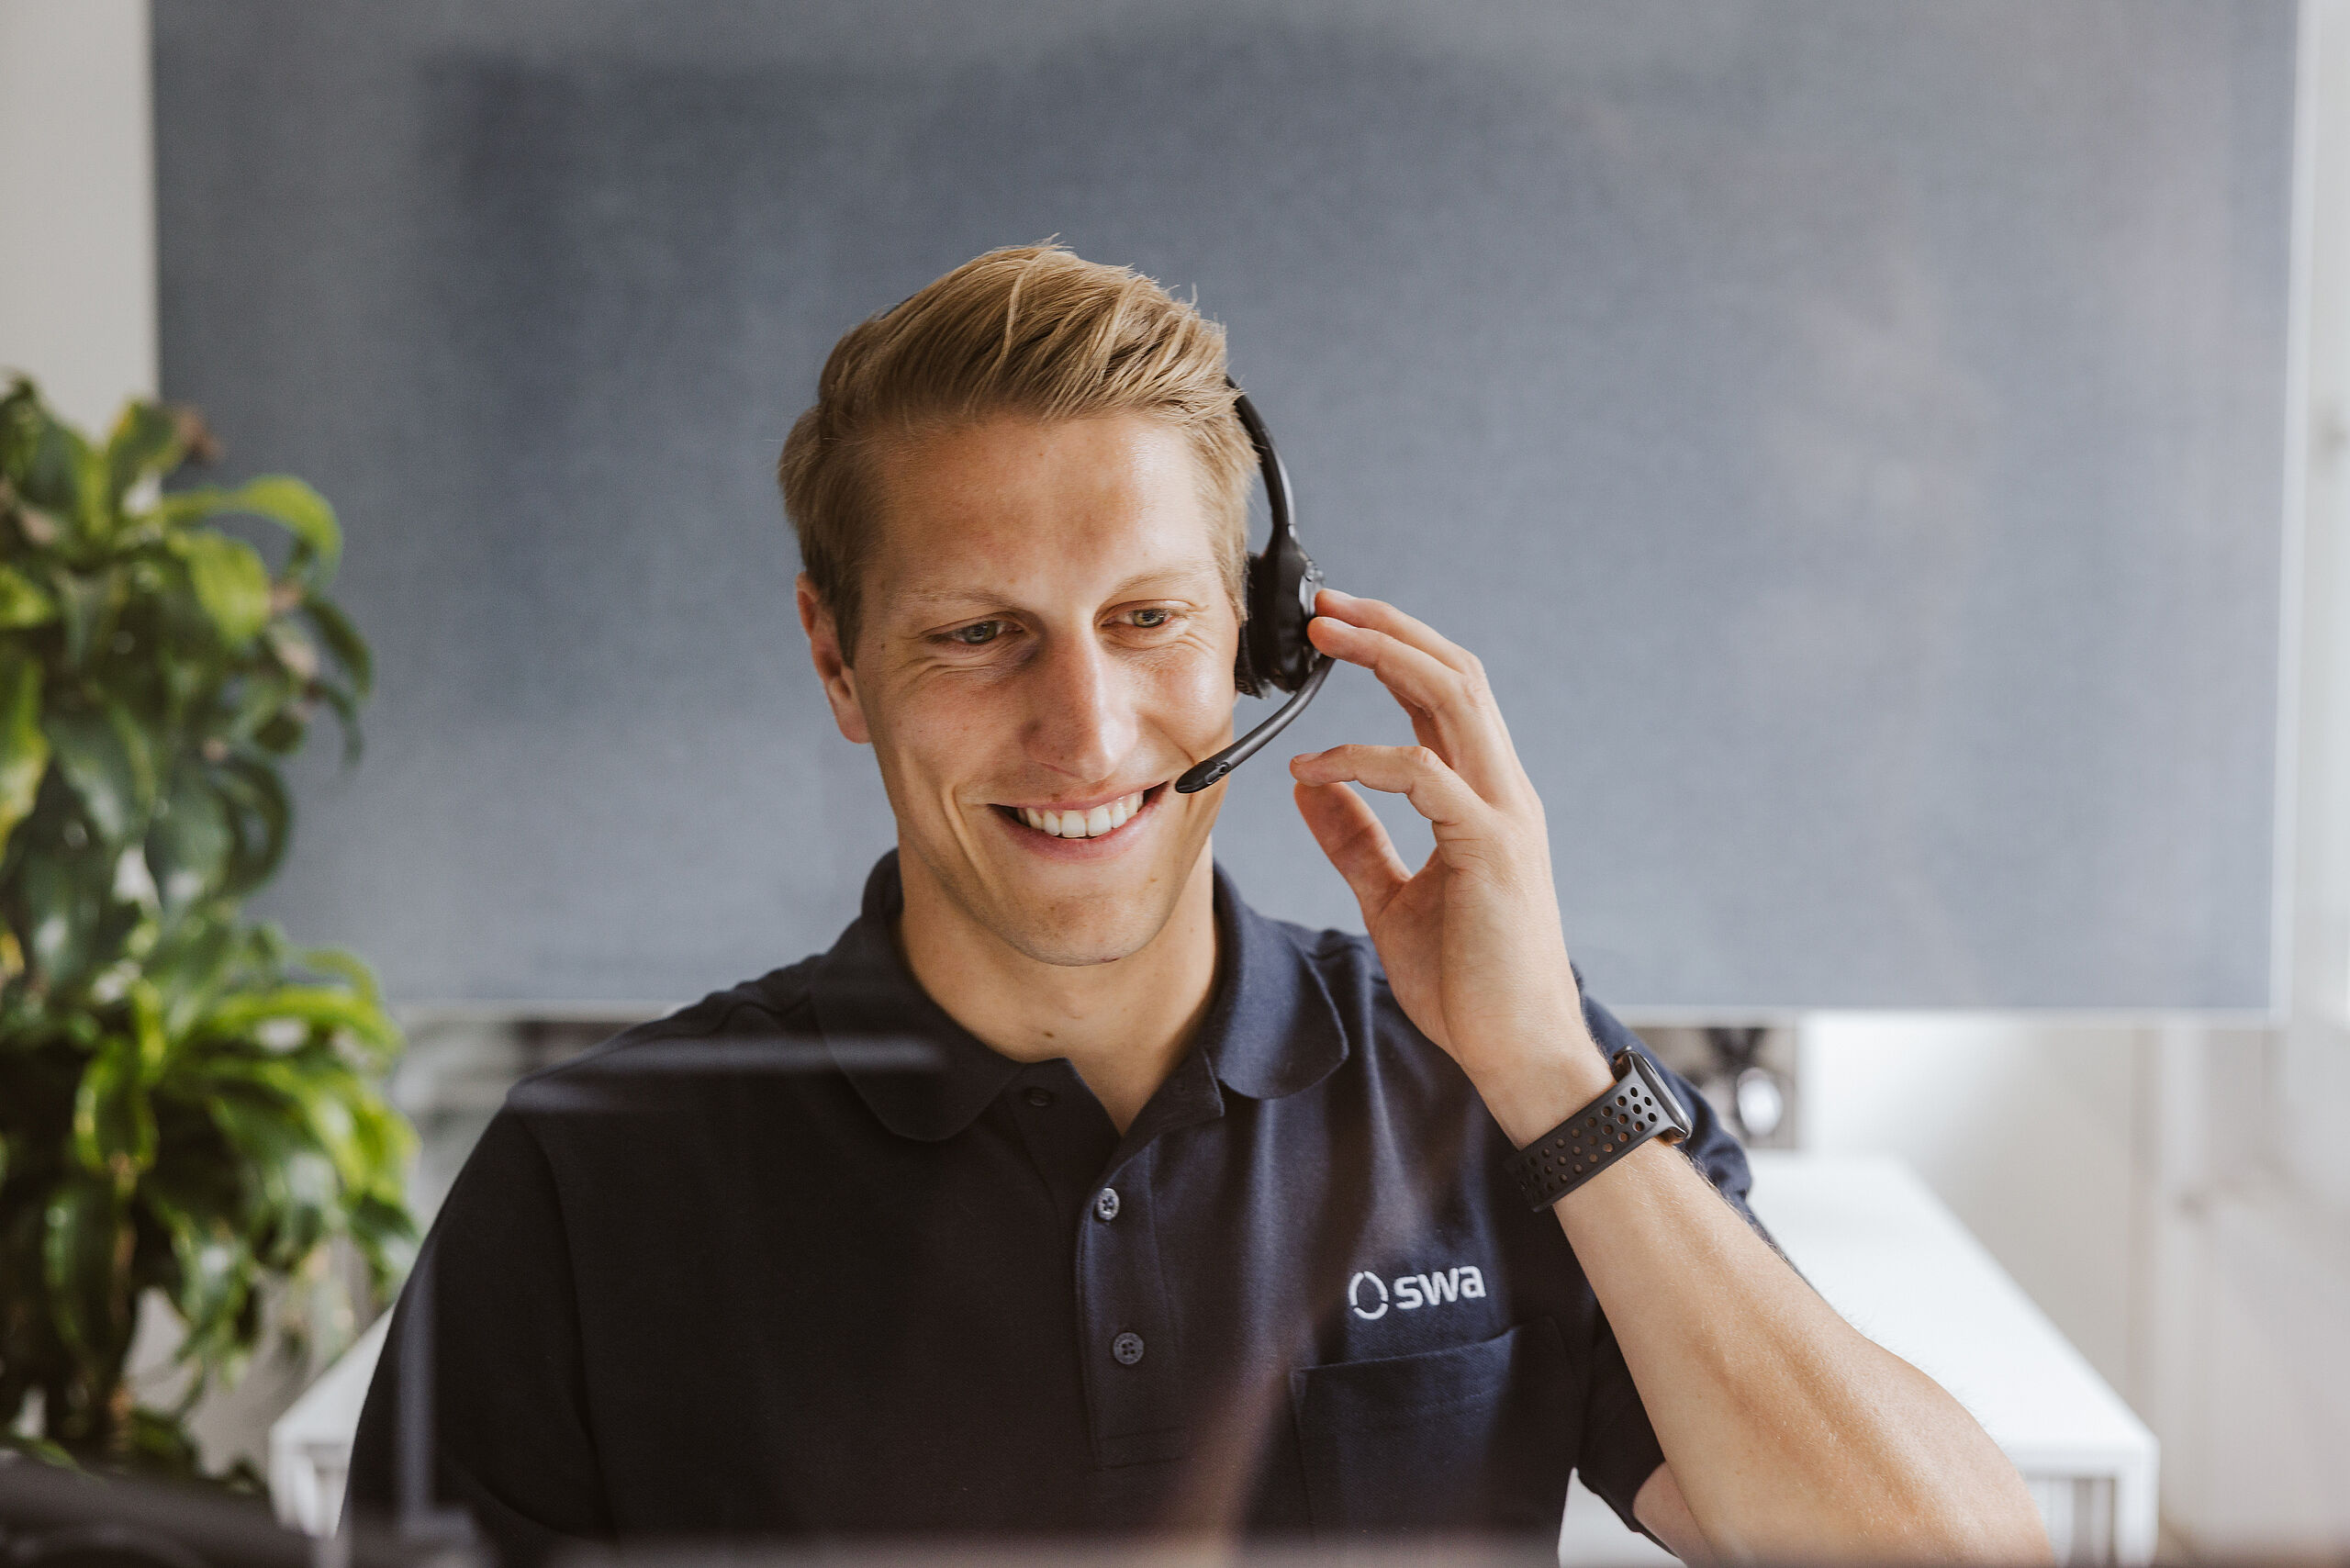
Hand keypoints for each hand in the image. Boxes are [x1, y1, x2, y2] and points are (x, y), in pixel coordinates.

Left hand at [1288, 589, 1611, 1120]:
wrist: (1517, 1050)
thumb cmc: (1468, 982)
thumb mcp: (1392, 899)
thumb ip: (1354, 838)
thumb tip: (1308, 783)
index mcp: (1484, 798)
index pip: (1444, 698)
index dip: (1392, 652)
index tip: (1332, 629)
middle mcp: (1502, 791)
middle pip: (1455, 675)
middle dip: (1389, 629)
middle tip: (1324, 606)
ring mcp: (1503, 814)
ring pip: (1454, 699)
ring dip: (1387, 657)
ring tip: (1327, 637)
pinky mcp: (1491, 847)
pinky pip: (1426, 775)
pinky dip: (1365, 759)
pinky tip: (1317, 766)